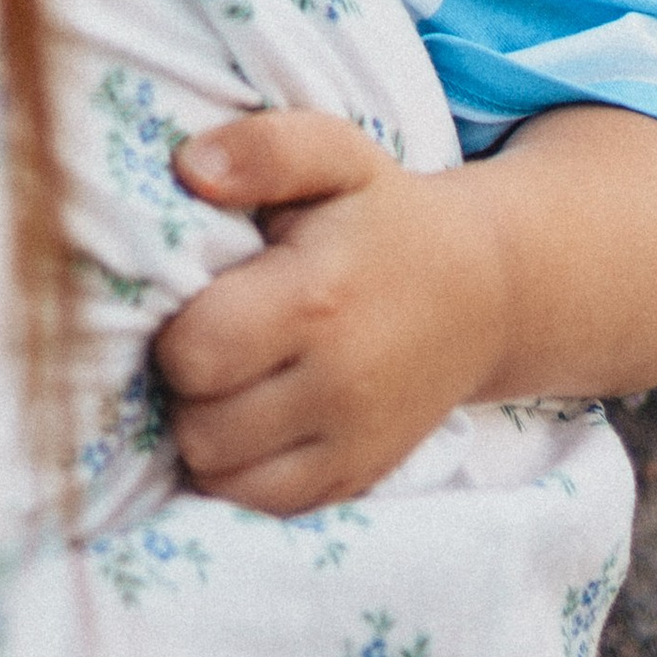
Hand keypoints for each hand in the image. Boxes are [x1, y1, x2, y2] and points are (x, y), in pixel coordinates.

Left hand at [153, 113, 506, 516]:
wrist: (484, 291)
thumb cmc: (387, 216)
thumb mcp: (336, 154)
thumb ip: (265, 149)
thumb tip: (190, 166)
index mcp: (317, 300)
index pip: (194, 353)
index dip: (172, 332)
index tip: (195, 303)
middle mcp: (337, 386)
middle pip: (199, 427)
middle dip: (183, 388)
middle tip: (207, 343)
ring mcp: (353, 445)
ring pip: (222, 477)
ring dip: (206, 434)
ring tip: (226, 383)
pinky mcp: (359, 480)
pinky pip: (264, 506)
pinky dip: (240, 474)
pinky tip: (251, 422)